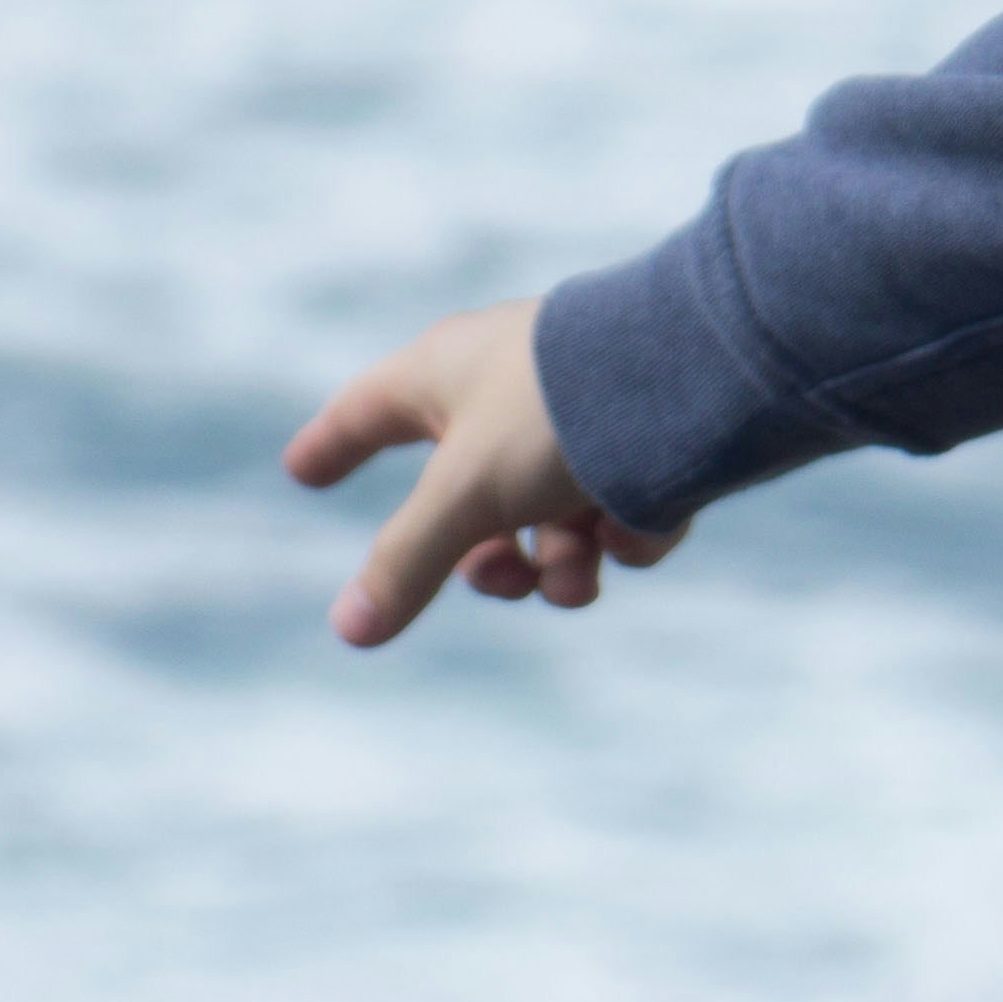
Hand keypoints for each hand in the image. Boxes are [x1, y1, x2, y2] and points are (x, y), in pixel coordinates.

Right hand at [281, 298, 682, 646]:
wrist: (697, 380)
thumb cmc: (555, 414)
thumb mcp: (466, 495)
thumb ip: (405, 564)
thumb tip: (347, 629)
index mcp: (446, 372)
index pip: (368, 411)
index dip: (333, 443)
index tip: (305, 470)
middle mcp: (508, 389)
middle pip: (468, 498)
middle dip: (486, 557)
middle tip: (505, 574)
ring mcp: (579, 416)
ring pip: (549, 520)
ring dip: (561, 563)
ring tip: (580, 570)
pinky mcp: (646, 441)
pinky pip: (618, 513)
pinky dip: (626, 533)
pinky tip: (644, 520)